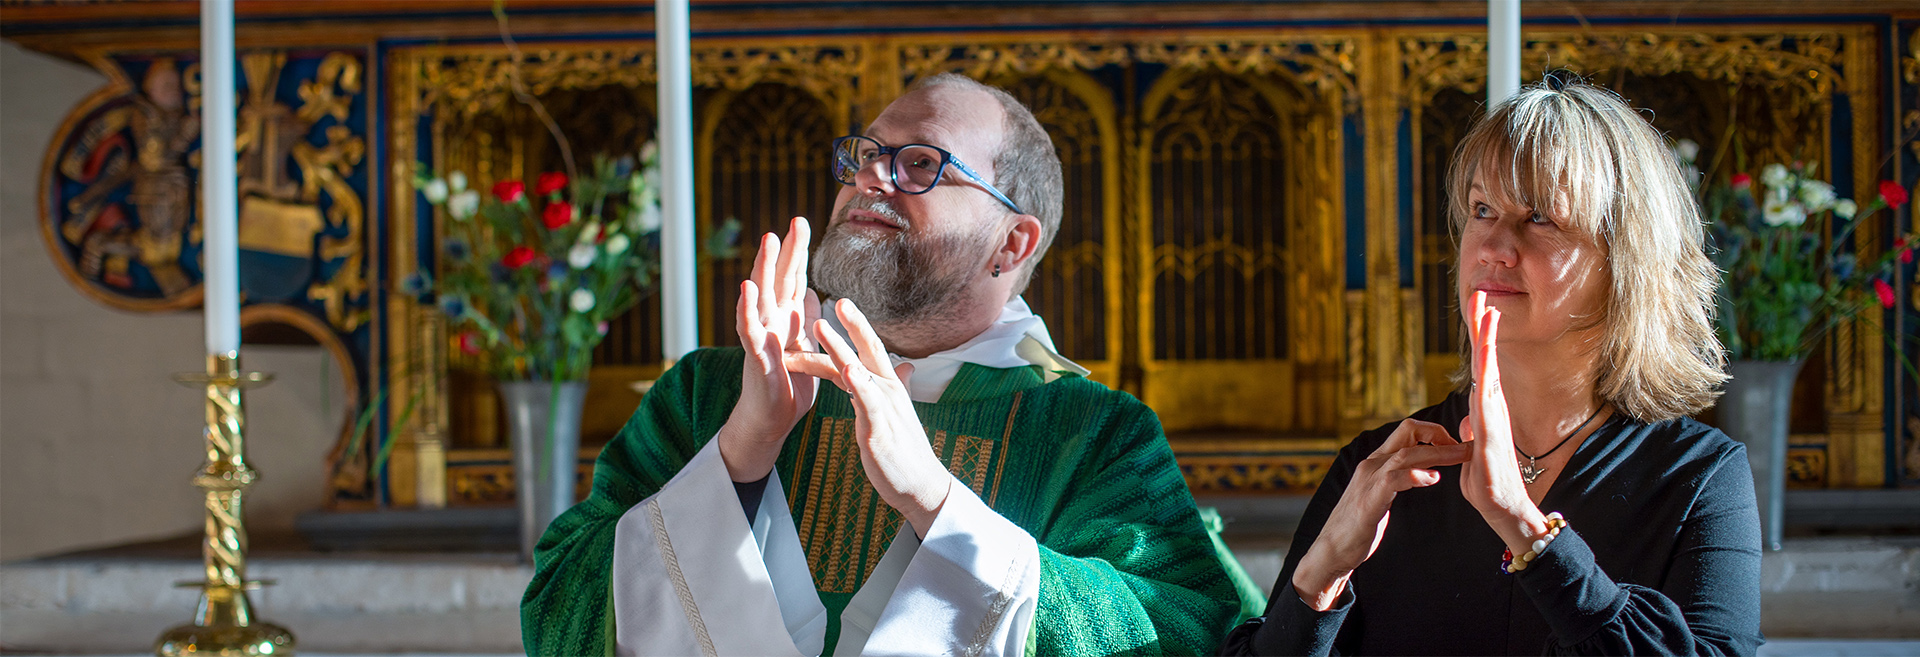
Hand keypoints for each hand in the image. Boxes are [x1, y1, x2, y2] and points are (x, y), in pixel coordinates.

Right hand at [717, 217, 821, 481]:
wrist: (771, 423)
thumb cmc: (790, 388)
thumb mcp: (807, 349)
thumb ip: (807, 320)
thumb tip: (812, 292)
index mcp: (786, 319)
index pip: (792, 277)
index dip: (797, 251)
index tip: (802, 221)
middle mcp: (770, 321)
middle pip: (778, 278)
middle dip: (787, 249)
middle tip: (796, 219)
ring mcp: (760, 336)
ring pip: (761, 296)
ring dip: (764, 267)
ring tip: (768, 239)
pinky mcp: (754, 357)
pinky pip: (748, 330)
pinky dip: (746, 309)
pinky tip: (745, 289)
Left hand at [803, 299, 951, 538]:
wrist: (920, 485)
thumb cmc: (903, 451)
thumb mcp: (896, 413)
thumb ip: (895, 386)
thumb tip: (904, 367)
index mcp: (887, 386)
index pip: (869, 348)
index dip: (853, 326)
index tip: (836, 304)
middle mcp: (887, 390)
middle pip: (868, 349)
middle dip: (850, 324)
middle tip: (832, 299)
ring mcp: (884, 408)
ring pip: (859, 369)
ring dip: (839, 346)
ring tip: (820, 326)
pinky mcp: (880, 428)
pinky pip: (868, 401)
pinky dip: (857, 382)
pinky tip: (846, 368)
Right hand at [1291, 419, 1469, 610]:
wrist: (1331, 549)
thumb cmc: (1358, 525)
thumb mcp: (1378, 492)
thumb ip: (1395, 478)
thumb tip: (1420, 471)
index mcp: (1376, 461)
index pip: (1407, 430)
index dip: (1434, 432)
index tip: (1454, 447)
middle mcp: (1372, 464)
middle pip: (1408, 430)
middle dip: (1440, 434)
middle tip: (1465, 448)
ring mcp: (1369, 480)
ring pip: (1407, 453)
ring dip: (1439, 453)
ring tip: (1460, 457)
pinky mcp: (1369, 500)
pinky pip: (1394, 479)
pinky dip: (1416, 475)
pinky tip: (1432, 479)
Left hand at [1458, 291, 1549, 555]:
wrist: (1504, 510)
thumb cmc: (1488, 483)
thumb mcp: (1471, 452)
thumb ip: (1469, 432)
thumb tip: (1467, 419)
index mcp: (1485, 410)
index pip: (1480, 366)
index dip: (1479, 338)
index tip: (1479, 309)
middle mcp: (1492, 409)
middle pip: (1486, 360)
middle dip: (1483, 327)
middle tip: (1481, 294)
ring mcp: (1494, 420)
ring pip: (1488, 373)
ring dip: (1486, 343)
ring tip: (1485, 312)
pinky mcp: (1492, 437)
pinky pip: (1487, 404)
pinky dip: (1485, 380)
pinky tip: (1484, 358)